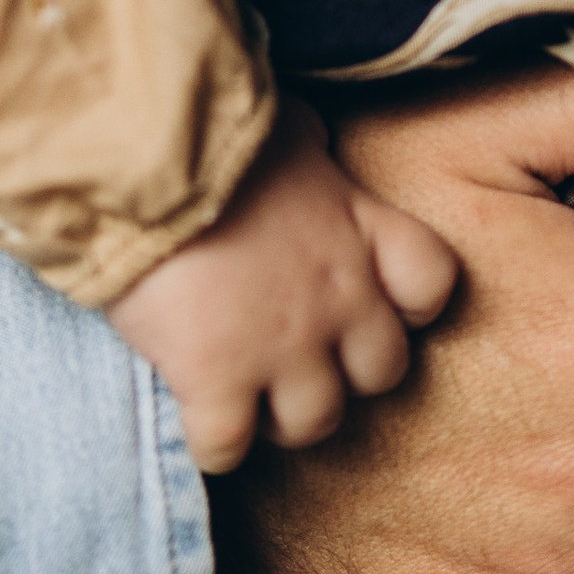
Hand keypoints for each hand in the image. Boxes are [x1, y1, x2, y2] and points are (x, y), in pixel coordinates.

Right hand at [106, 99, 456, 472]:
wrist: (143, 157)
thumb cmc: (209, 130)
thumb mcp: (282, 125)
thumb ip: (308, 151)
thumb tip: (308, 145)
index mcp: (360, 229)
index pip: (430, 284)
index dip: (404, 303)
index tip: (366, 299)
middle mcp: (340, 298)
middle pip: (381, 372)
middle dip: (342, 368)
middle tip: (293, 354)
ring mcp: (284, 348)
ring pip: (315, 422)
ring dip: (281, 414)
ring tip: (243, 393)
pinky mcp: (218, 380)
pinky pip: (229, 447)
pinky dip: (212, 441)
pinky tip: (192, 413)